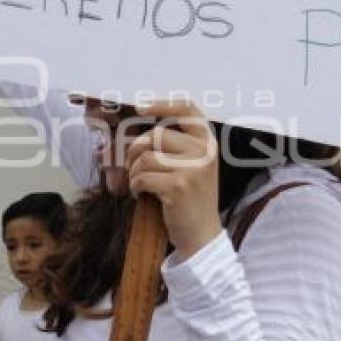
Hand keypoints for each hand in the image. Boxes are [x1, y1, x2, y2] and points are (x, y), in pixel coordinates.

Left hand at [125, 98, 221, 259]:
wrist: (202, 235)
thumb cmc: (191, 200)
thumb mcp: (194, 167)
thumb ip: (178, 147)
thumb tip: (139, 132)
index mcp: (208, 142)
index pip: (188, 109)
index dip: (162, 104)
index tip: (139, 107)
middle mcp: (204, 151)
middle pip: (156, 135)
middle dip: (135, 150)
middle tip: (132, 166)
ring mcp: (193, 169)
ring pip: (146, 157)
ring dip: (134, 172)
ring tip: (139, 183)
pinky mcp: (178, 186)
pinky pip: (143, 177)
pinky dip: (136, 186)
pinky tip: (141, 194)